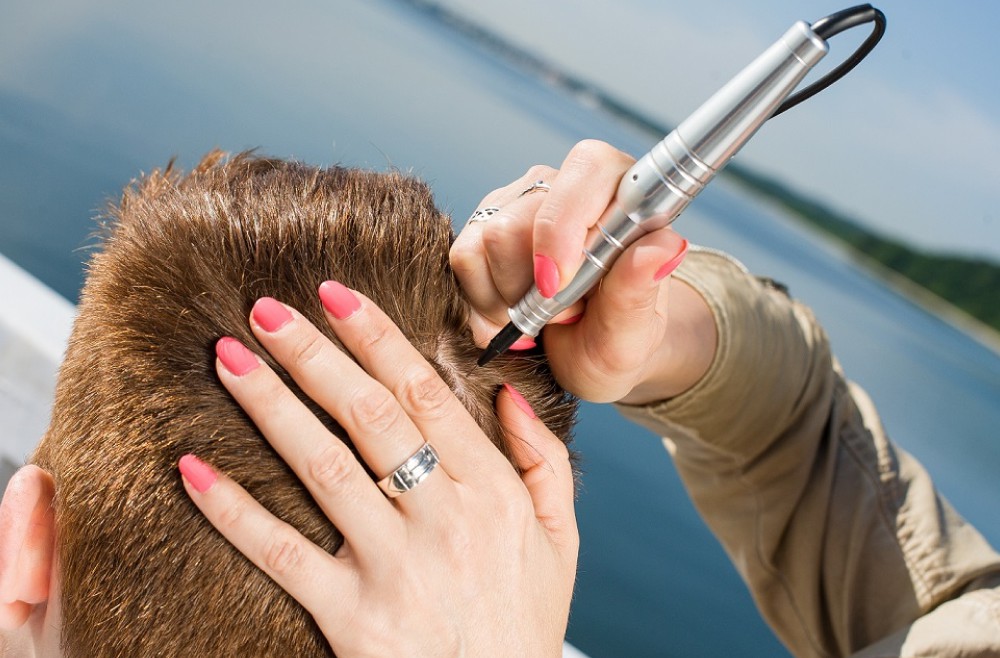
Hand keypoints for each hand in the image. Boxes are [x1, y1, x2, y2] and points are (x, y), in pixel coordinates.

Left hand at [178, 285, 577, 656]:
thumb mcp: (562, 540)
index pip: (426, 394)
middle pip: (368, 416)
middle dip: (314, 354)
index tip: (337, 296)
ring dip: (271, 407)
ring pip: (323, 467)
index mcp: (492, 491)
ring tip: (228, 357)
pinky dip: (234, 510)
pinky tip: (194, 468)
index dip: (376, 338)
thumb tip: (508, 392)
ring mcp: (393, 567)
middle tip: (267, 308)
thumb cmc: (525, 621)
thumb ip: (546, 461)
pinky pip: (282, 554)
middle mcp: (442, 519)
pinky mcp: (350, 615)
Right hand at [451, 140, 715, 404]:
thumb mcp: (635, 332)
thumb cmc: (620, 336)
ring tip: (538, 316)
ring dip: (506, 297)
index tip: (554, 289)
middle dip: (531, 287)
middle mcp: (568, 183)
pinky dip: (481, 299)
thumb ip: (641, 290)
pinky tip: (509, 312)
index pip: (586, 171)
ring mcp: (520, 199)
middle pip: (518, 221)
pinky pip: (463, 257)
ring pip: (485, 240)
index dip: (561, 229)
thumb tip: (663, 246)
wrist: (592, 352)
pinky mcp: (484, 223)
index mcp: (624, 189)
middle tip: (562, 315)